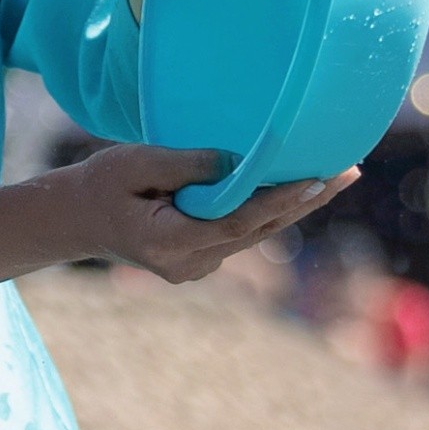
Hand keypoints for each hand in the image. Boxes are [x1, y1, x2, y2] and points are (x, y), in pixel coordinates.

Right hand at [55, 139, 351, 284]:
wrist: (78, 220)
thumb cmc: (101, 185)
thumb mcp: (132, 164)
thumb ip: (184, 164)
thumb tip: (237, 160)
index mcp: (169, 243)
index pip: (237, 222)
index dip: (279, 200)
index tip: (316, 178)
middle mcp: (191, 264)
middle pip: (259, 231)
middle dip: (306, 200)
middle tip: (350, 170)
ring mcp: (198, 268)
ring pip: (257, 233)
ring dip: (296, 204)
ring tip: (341, 174)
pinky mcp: (203, 260)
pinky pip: (244, 232)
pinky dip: (271, 208)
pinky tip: (302, 185)